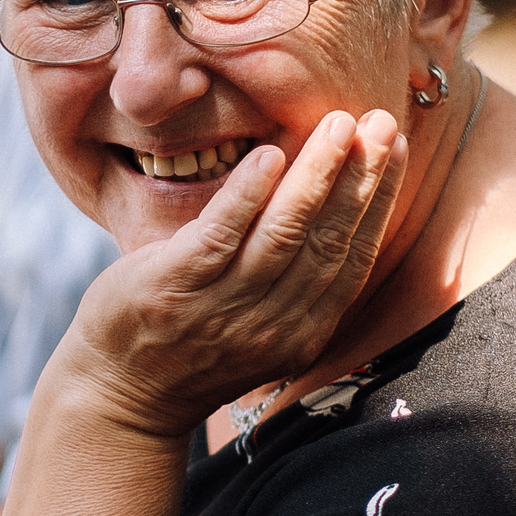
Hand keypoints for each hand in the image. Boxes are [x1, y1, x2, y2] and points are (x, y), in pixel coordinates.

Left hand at [61, 108, 406, 437]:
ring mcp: (220, 309)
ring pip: (282, 234)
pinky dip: (247, 196)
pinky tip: (268, 156)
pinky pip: (218, 236)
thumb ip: (298, 281)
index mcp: (301, 333)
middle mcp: (269, 326)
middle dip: (361, 177)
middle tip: (380, 120)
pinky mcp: (172, 290)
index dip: (379, 201)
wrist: (121, 395)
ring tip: (337, 124)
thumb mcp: (260, 327)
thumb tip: (339, 203)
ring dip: (315, 175)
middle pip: (327, 241)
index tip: (394, 147)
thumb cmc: (192, 345)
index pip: (353, 259)